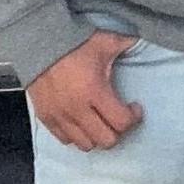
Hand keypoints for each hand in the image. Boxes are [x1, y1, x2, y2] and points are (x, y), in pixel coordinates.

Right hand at [28, 31, 142, 151]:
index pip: (121, 122)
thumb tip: (145, 38)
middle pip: (106, 140)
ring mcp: (59, 116)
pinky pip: (65, 139)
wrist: (38, 43)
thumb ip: (128, 44)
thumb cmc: (74, 43)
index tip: (134, 108)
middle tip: (119, 117)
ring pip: (85, 144)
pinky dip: (77, 135)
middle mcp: (76, 108)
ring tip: (101, 121)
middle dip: (118, 130)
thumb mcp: (106, 41)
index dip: (133, 117)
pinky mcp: (45, 117)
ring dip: (97, 135)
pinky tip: (83, 121)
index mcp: (94, 90)